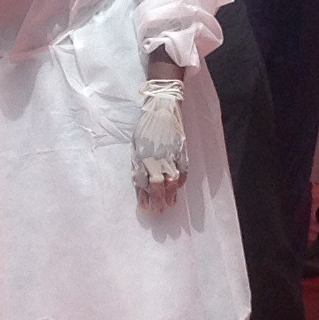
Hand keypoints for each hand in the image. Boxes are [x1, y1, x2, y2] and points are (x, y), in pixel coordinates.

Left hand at [133, 78, 187, 213]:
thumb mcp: (136, 143)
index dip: (143, 197)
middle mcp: (155, 157)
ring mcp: (170, 154)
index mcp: (141, 156)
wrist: (163, 107)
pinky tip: (178, 187)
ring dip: (171, 194)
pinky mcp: (181, 150)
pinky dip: (181, 180)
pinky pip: (183, 170)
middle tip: (159, 212)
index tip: (144, 208)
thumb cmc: (146, 125)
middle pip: (157, 185)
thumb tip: (140, 180)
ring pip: (171, 181)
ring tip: (170, 204)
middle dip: (157, 201)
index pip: (142, 182)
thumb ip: (137, 162)